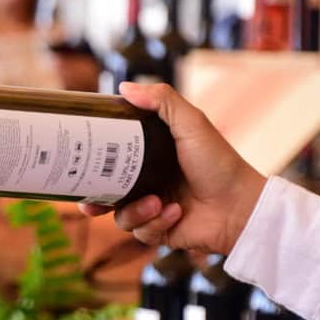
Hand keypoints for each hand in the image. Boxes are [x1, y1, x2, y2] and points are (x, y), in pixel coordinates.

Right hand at [79, 82, 266, 254]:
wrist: (241, 207)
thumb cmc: (219, 162)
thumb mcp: (191, 123)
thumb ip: (162, 101)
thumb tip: (124, 87)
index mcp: (147, 156)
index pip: (111, 156)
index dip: (92, 159)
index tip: (78, 157)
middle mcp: (146, 182)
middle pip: (104, 191)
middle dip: (92, 198)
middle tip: (86, 200)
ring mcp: (151, 208)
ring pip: (119, 216)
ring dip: (135, 211)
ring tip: (156, 202)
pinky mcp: (158, 231)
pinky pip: (140, 232)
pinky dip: (155, 222)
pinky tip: (174, 213)